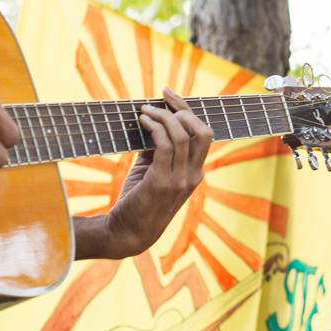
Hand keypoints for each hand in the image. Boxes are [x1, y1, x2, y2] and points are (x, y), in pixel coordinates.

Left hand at [101, 88, 211, 257]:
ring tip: (144, 111)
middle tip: (163, 97)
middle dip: (183, 109)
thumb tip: (151, 122)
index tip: (169, 96)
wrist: (127, 234)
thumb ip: (157, 150)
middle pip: (203, 131)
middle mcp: (193, 175)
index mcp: (195, 173)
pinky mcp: (161, 181)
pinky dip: (154, 127)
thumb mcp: (152, 172)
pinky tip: (141, 121)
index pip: (203, 135)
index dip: (188, 111)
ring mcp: (179, 180)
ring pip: (182, 135)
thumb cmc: (138, 202)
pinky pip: (164, 144)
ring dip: (163, 116)